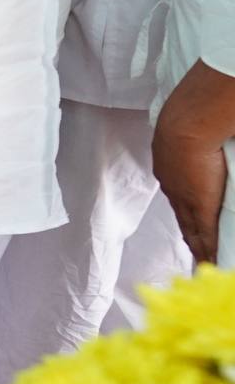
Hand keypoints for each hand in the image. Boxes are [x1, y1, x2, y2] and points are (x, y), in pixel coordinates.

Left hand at [156, 72, 234, 263]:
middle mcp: (174, 189)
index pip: (179, 200)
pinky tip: (214, 262)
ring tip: (205, 264)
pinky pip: (204, 236)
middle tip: (199, 256)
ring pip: (194, 232)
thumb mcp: (185, 132)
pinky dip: (209, 251)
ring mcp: (186, 200)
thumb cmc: (190, 119)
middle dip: (193, 239)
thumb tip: (203, 133)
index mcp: (169, 170)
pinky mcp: (200, 207)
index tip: (191, 230)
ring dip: (201, 249)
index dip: (186, 217)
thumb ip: (192, 139)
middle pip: (185, 222)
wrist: (188, 124)